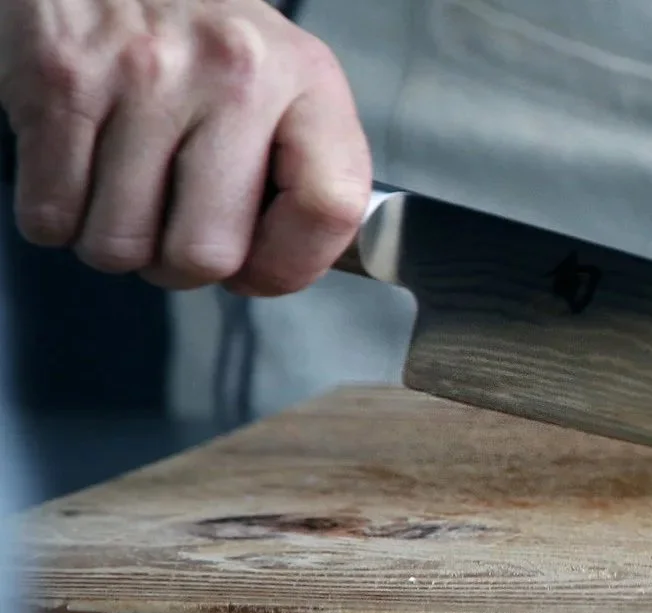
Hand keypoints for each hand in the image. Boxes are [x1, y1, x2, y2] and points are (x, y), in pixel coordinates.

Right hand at [0, 0, 370, 294]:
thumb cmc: (200, 34)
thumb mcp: (284, 79)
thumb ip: (303, 167)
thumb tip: (278, 268)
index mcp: (305, 80)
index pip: (331, 208)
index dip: (290, 266)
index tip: (258, 269)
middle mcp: (234, 76)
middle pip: (206, 254)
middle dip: (179, 267)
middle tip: (170, 231)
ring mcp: (145, 79)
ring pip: (119, 247)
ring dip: (112, 243)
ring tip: (122, 193)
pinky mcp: (63, 82)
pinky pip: (51, 215)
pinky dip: (56, 217)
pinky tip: (78, 174)